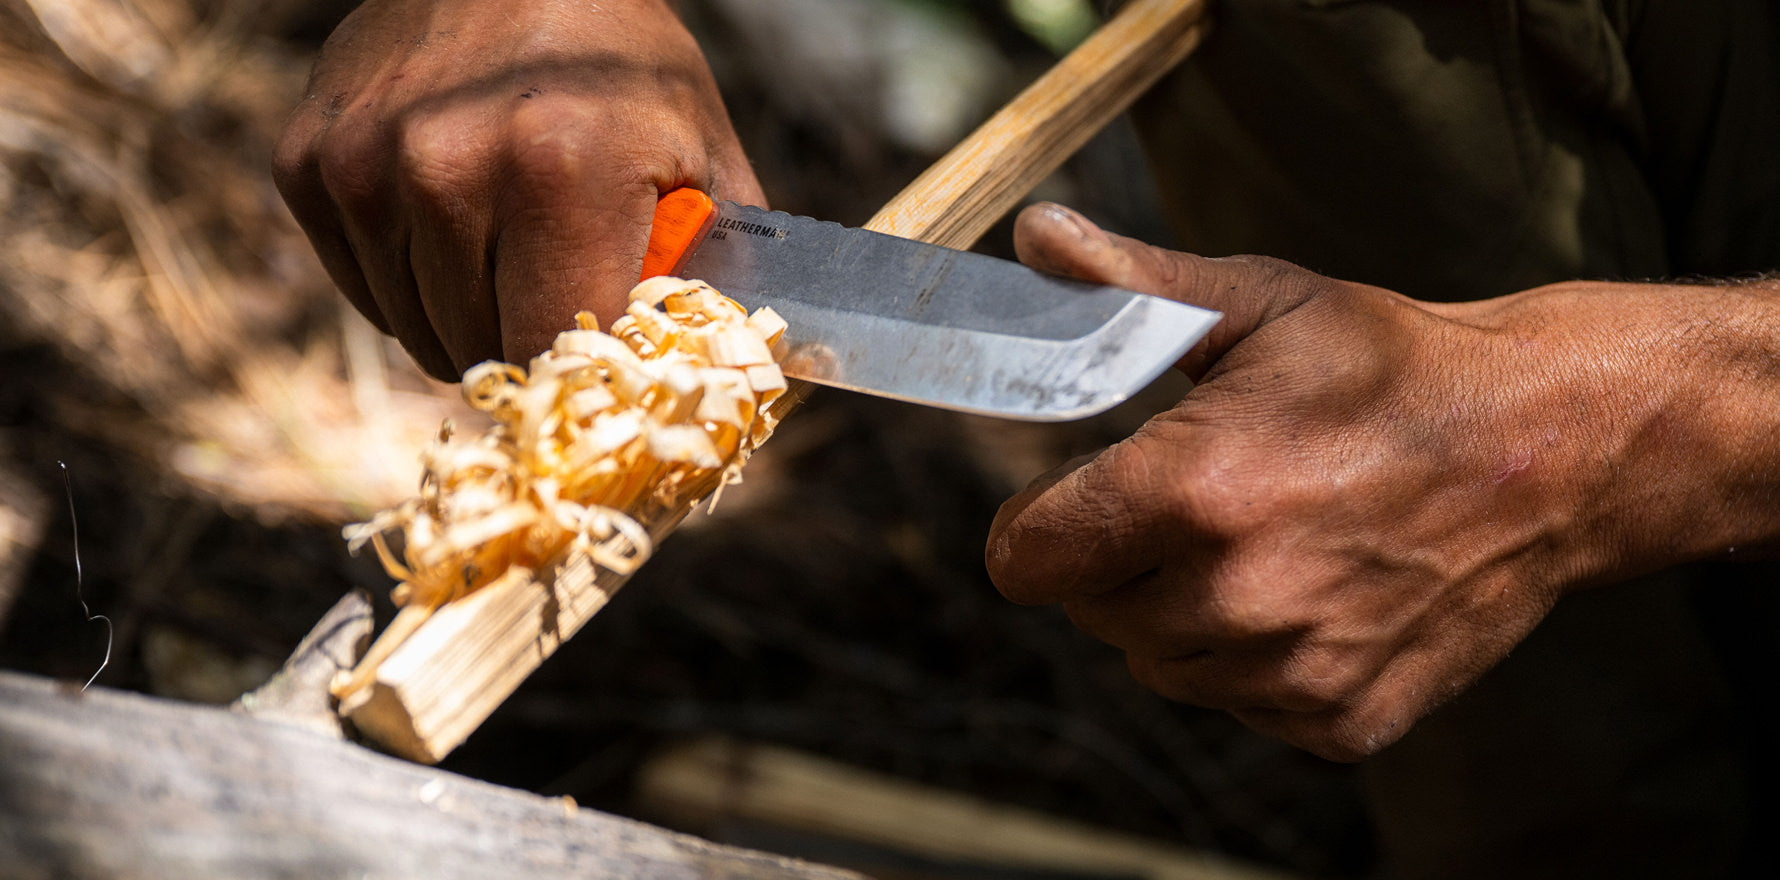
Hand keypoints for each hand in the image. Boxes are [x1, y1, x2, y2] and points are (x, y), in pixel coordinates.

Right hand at [273, 0, 764, 378]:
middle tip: (558, 288)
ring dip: (465, 316)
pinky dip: (408, 281)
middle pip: (481, 350)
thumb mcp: (702, 153)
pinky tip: (449, 219)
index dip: (583, 370)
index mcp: (561, 171)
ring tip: (507, 245)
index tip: (602, 362)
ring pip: (416, 331)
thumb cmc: (622, 66)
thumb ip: (719, 273)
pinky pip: (363, 288)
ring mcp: (367, 166)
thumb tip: (715, 381)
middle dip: (527, 340)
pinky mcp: (310, 163)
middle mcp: (448, 168)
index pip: (555, 350)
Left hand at [986, 204, 1779, 760]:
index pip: (1023, 558)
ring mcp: (1290, 670)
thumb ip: (1130, 282)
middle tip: (1194, 503)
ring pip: (1161, 665)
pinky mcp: (1341, 721)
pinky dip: (1258, 662)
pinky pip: (1243, 704)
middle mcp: (1232, 595)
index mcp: (1191, 489)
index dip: (1035, 523)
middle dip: (1117, 560)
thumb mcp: (1259, 303)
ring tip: (1261, 542)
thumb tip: (1031, 233)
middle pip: (1090, 611)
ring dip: (1182, 616)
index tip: (1072, 497)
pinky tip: (1315, 592)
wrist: (1550, 448)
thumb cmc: (1393, 367)